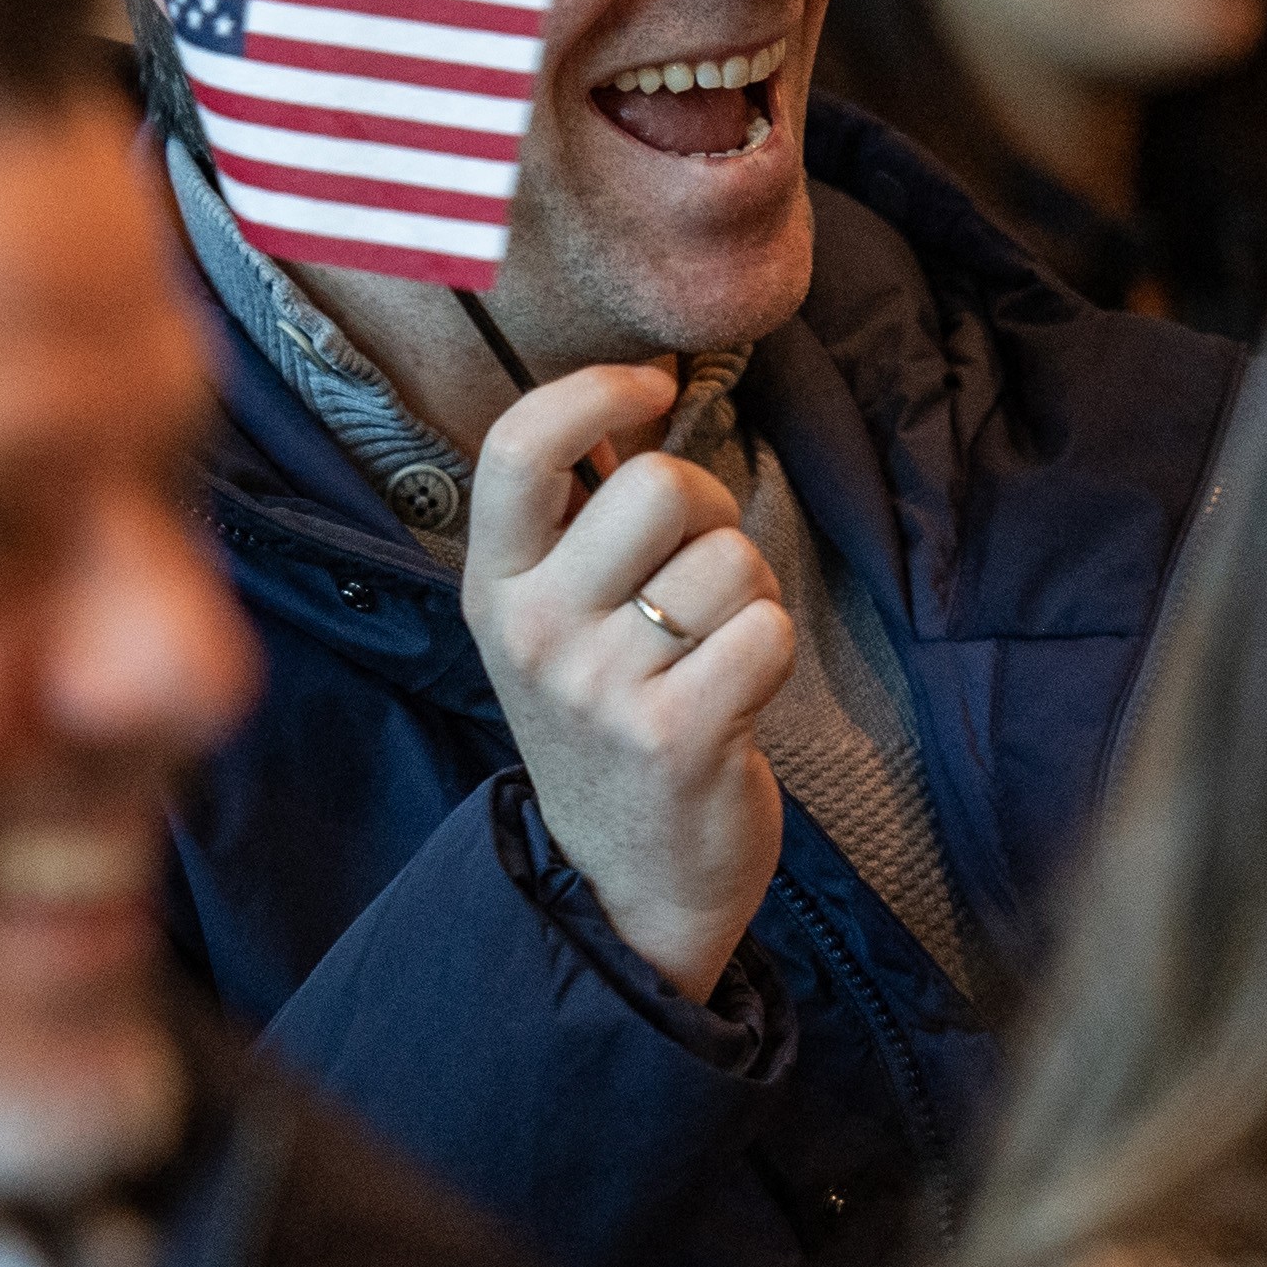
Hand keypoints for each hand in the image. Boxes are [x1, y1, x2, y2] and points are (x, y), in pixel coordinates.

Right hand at [460, 360, 790, 1000]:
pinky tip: (736, 692)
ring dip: (748, 592)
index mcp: (494, 587)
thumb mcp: (555, 618)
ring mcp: (599, 688)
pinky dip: (773, 649)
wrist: (628, 880)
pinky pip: (766, 628)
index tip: (650, 389)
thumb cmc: (609, 720)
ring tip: (713, 650)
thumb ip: (581, 514)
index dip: (597, 390)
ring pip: (729, 559)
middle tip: (700, 567)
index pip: (520, 446)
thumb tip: (643, 385)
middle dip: (712, 508)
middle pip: (659, 486)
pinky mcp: (676, 736)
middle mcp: (532, 632)